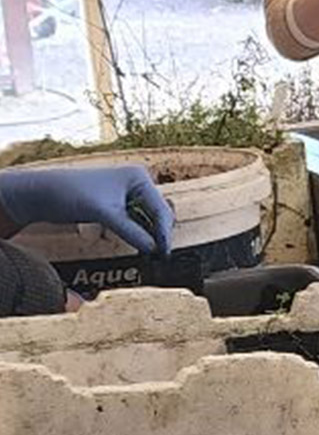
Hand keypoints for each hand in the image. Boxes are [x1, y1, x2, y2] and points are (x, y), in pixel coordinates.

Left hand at [0, 162, 174, 254]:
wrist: (39, 193)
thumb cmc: (71, 194)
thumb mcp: (105, 214)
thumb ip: (132, 231)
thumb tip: (155, 249)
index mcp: (139, 178)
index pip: (161, 209)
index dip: (164, 233)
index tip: (163, 254)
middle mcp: (136, 184)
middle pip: (157, 214)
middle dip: (158, 233)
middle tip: (159, 256)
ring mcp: (125, 194)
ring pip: (146, 219)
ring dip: (147, 235)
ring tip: (149, 253)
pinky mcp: (114, 205)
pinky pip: (133, 222)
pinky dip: (135, 234)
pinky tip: (136, 245)